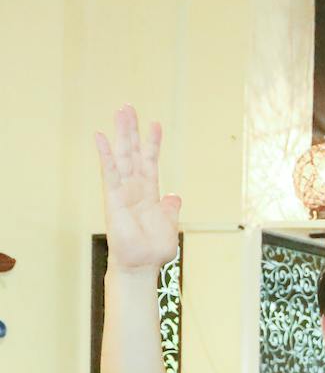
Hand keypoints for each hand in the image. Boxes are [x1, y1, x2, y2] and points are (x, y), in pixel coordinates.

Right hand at [94, 105, 180, 272]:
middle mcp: (135, 188)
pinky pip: (109, 172)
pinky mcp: (113, 198)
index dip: (152, 144)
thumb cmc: (154, 249)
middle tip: (128, 107)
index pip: (150, 162)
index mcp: (150, 193)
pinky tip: (101, 137)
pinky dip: (105, 155)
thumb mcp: (170, 225)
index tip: (155, 123)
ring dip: (121, 134)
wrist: (142, 265)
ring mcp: (123, 191)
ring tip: (121, 112)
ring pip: (122, 156)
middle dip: (131, 131)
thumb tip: (175, 194)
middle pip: (132, 153)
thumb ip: (171, 208)